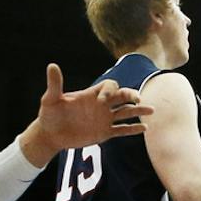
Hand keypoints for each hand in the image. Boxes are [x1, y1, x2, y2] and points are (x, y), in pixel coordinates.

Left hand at [29, 64, 150, 155]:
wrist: (50, 135)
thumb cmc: (49, 115)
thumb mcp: (51, 99)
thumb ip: (55, 84)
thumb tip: (51, 65)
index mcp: (92, 95)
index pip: (109, 86)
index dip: (110, 91)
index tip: (102, 103)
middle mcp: (101, 105)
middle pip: (122, 96)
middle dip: (131, 96)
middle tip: (138, 99)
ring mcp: (104, 119)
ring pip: (126, 112)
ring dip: (138, 111)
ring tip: (151, 111)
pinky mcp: (104, 133)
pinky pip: (122, 129)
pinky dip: (132, 129)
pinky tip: (144, 128)